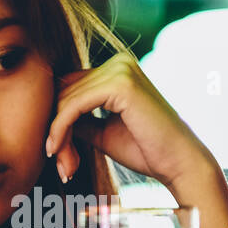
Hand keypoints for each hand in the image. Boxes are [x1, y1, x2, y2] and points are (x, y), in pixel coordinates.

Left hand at [46, 53, 227, 227]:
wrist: (179, 164)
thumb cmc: (146, 150)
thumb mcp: (103, 131)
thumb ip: (79, 119)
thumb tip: (48, 117)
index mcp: (117, 69)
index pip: (70, 85)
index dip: (56, 118)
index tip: (55, 152)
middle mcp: (119, 62)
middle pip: (65, 91)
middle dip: (55, 129)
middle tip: (58, 164)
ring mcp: (121, 70)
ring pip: (65, 100)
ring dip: (57, 134)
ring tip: (63, 165)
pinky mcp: (120, 85)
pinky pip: (74, 105)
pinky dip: (60, 128)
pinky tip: (57, 150)